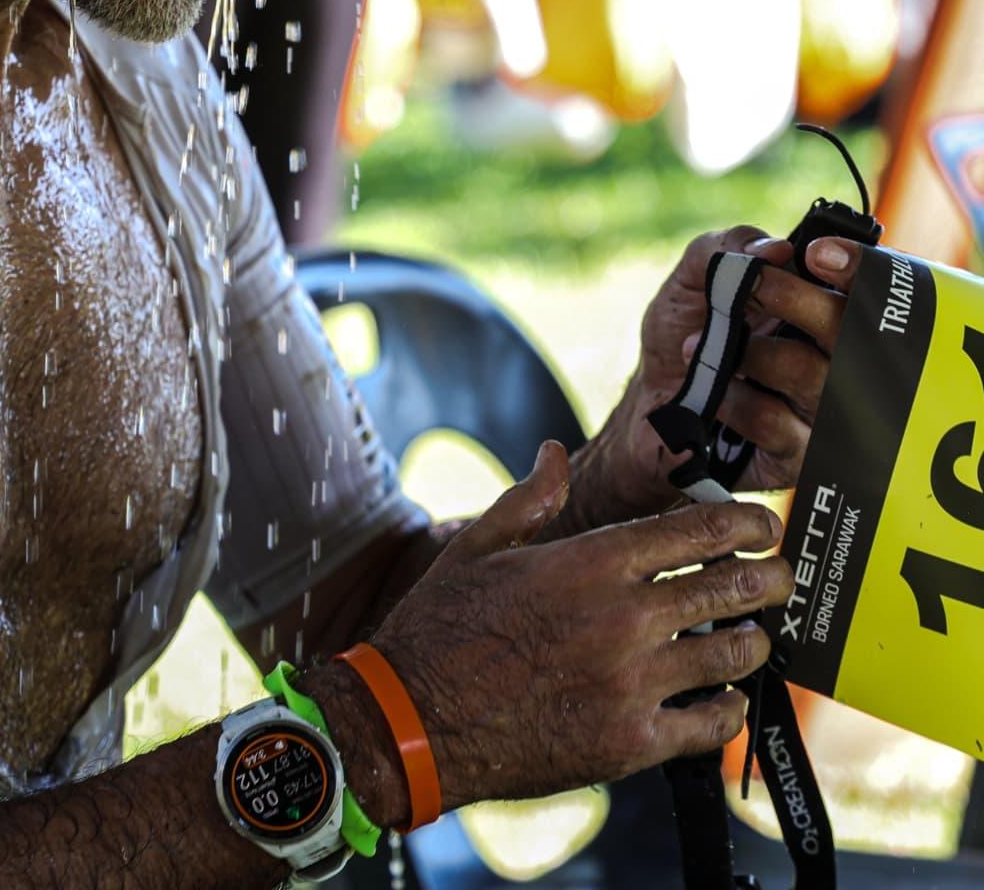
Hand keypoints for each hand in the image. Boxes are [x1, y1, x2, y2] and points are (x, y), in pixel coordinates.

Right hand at [367, 442, 791, 808]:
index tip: (766, 524)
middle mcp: (622, 618)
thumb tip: (553, 454)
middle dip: (769, 577)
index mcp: (590, 562)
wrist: (415, 720)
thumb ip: (528, 499)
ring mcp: (632, 683)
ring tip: (755, 635)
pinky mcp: (631, 743)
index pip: (696, 530)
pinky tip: (724, 698)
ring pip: (733, 655)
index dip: (744, 522)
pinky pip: (711, 724)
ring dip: (754, 640)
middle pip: (730, 587)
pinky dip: (729, 707)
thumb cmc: (442, 627)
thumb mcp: (478, 548)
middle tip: (781, 576)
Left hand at [605, 225, 865, 512]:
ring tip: (700, 346)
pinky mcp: (798, 456)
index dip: (858, 269)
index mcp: (822, 312)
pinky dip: (735, 399)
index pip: (869, 289)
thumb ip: (724, 249)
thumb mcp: (691, 283)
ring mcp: (823, 413)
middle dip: (798, 301)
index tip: (816, 255)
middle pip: (851, 330)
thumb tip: (776, 248)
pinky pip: (776, 422)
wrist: (650, 406)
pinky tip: (712, 395)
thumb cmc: (683, 336)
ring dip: (750, 353)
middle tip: (749, 290)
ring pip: (812, 374)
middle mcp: (838, 362)